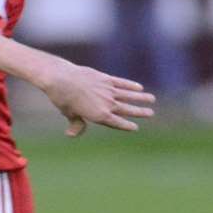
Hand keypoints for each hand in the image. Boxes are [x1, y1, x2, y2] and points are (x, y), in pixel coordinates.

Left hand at [36, 60, 155, 136]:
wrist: (61, 78)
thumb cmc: (62, 98)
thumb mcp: (68, 113)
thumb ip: (76, 124)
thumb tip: (72, 134)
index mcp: (99, 115)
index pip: (117, 122)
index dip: (126, 125)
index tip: (135, 127)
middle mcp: (107, 104)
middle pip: (127, 109)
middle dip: (140, 112)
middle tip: (151, 113)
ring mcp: (108, 90)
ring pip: (129, 95)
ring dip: (141, 97)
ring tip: (152, 99)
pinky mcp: (105, 78)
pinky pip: (121, 83)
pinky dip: (130, 85)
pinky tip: (139, 87)